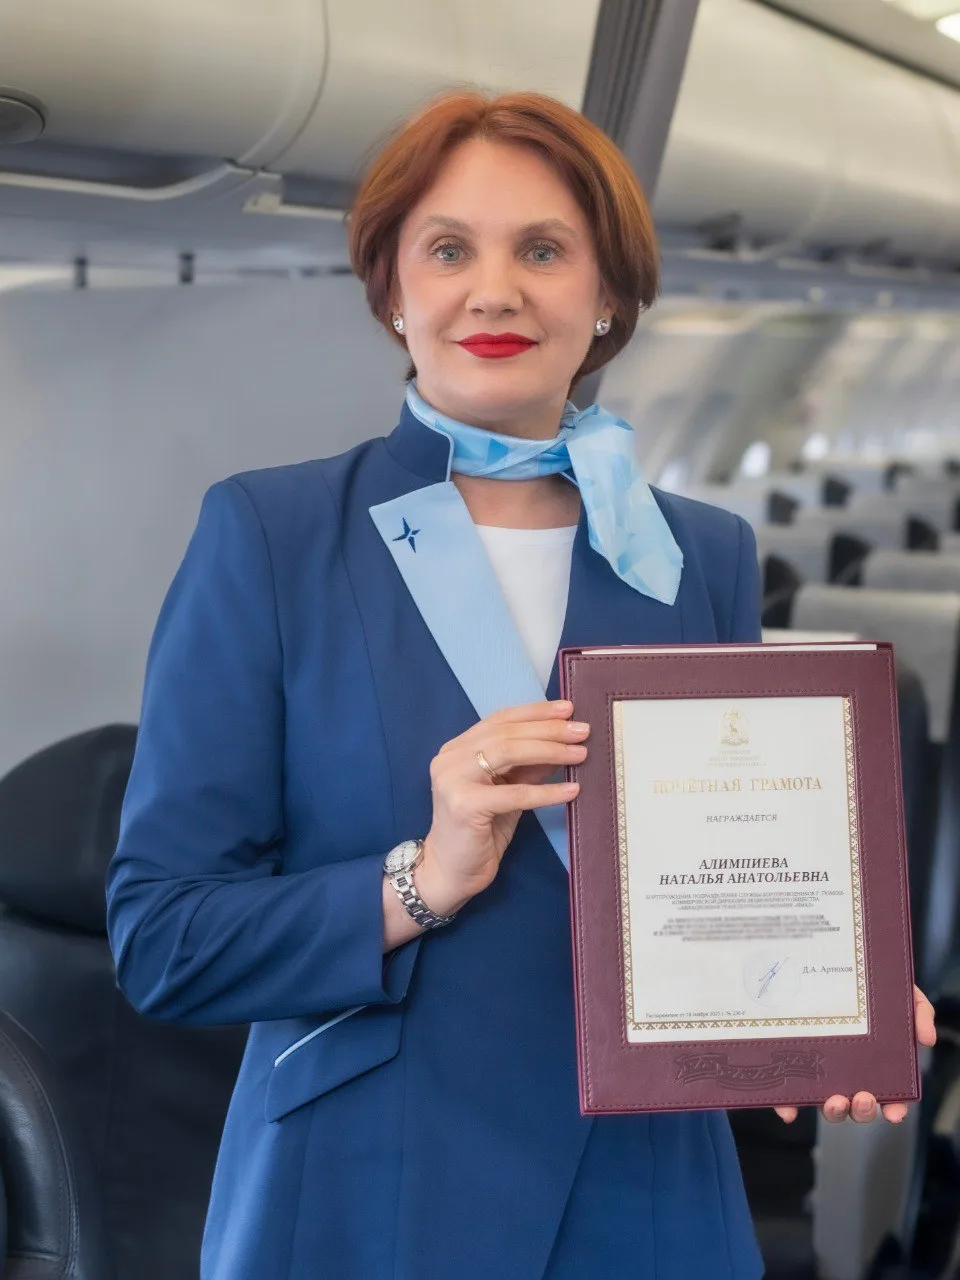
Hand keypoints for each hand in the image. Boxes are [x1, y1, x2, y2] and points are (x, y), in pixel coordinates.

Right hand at [417, 699, 586, 914]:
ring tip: (580, 754)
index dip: (535, 712)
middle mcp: (450, 758)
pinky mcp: (464, 805)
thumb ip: (528, 767)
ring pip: (507, 753)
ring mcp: (453, 780)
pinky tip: (570, 790)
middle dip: (549, 730)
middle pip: (506, 733)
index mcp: (457, 749)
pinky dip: (545, 791)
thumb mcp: (507, 791)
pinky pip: (514, 793)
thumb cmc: (479, 832)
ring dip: (549, 750)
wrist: (449, 872)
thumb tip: (564, 744)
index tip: (568, 709)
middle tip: (582, 731)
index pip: (500, 719)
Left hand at [774, 986, 936, 1124]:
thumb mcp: (901, 994)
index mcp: (876, 1064)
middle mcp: (850, 1073)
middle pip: (857, 1106)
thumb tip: (926, 1039)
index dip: (894, 1108)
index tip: (893, 1113)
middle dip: (862, 1110)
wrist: (834, 966)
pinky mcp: (795, 1066)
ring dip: (833, 1110)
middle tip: (862, 1098)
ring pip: (828, 1104)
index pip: (889, 1095)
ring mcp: (822, 1071)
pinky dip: (789, 1106)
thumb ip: (919, 1012)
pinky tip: (788, 1110)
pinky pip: (791, 1092)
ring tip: (834, 1099)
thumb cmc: (871, 988)